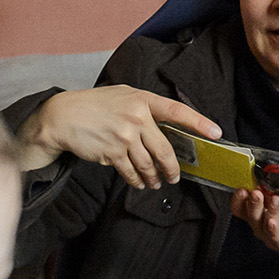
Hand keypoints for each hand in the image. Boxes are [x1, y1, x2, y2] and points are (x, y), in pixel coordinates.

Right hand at [16, 86, 220, 188]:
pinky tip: (138, 182)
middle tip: (174, 176)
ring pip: (148, 164)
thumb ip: (144, 107)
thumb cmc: (94, 105)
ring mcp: (124, 136)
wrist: (63, 116)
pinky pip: (131, 172)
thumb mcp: (122, 95)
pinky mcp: (112, 153)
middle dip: (172, 167)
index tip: (216, 132)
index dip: (199, 122)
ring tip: (155, 182)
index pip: (176, 111)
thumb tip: (166, 126)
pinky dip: (136, 180)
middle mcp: (136, 117)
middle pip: (164, 149)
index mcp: (141, 99)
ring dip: (153, 177)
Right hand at [231, 189, 278, 253]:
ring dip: (268, 211)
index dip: (238, 198)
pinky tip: (273, 221)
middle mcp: (259, 223)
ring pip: (262, 225)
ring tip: (276, 200)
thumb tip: (267, 169)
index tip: (242, 189)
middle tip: (256, 193)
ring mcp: (268, 235)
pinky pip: (275, 237)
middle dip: (252, 203)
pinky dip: (273, 229)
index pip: (239, 206)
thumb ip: (273, 183)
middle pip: (249, 214)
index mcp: (255, 209)